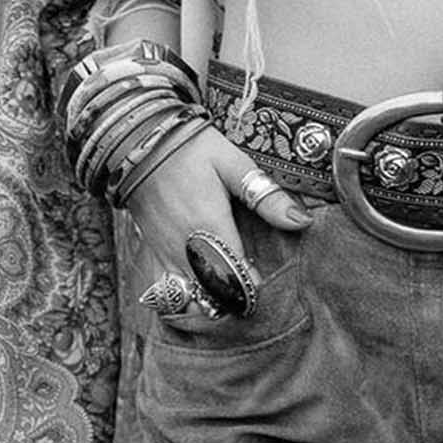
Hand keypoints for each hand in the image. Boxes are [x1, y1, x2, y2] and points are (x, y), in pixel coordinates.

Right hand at [127, 127, 313, 300]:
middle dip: (237, 298)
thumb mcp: (235, 164)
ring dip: (211, 300)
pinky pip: (165, 294)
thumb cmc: (192, 150)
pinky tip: (199, 287)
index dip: (255, 288)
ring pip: (189, 300)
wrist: (141, 142)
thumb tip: (301, 222)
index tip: (267, 278)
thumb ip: (266, 197)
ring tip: (228, 286)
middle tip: (252, 282)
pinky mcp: (152, 253)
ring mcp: (166, 255)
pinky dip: (183, 298)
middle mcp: (186, 250)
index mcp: (212, 229)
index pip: (238, 281)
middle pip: (215, 297)